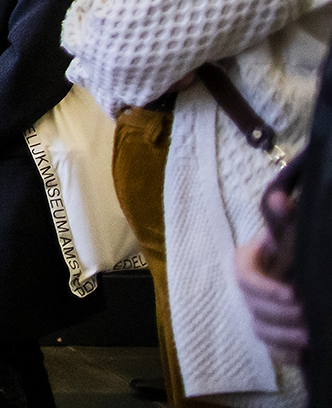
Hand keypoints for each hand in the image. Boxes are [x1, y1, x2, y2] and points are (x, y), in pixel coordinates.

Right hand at [237, 197, 306, 364]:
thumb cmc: (294, 242)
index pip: (245, 279)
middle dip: (279, 315)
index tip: (294, 296)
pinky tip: (304, 356)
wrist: (302, 263)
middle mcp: (249, 289)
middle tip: (307, 317)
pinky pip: (271, 348)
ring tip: (310, 338)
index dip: (266, 290)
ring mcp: (259, 310)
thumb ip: (283, 217)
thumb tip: (280, 199)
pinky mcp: (273, 328)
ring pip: (260, 329)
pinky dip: (284, 354)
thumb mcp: (290, 229)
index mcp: (247, 263)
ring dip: (283, 336)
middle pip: (252, 307)